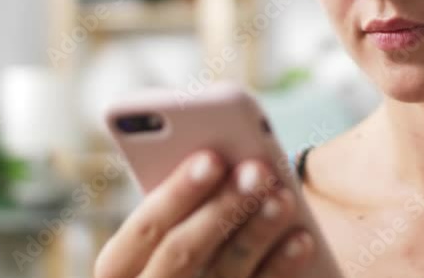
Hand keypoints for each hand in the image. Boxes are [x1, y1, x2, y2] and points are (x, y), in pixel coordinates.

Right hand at [95, 149, 316, 277]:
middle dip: (221, 207)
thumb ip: (179, 205)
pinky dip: (280, 267)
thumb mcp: (166, 230)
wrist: (210, 277)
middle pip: (180, 254)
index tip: (212, 158)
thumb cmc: (183, 247)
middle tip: (258, 170)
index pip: (142, 232)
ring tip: (283, 196)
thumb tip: (221, 160)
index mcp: (122, 268)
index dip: (175, 193)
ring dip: (257, 231)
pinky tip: (301, 238)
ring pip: (223, 275)